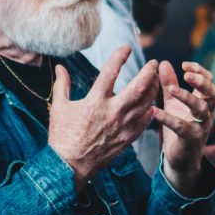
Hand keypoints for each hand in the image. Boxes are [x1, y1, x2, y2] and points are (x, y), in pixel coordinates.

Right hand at [48, 46, 158, 186]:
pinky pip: (145, 122)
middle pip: (138, 87)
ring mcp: (122, 126)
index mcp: (94, 101)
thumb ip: (62, 85)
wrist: (69, 166)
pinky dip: (150, 111)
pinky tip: (152, 105)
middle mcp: (112, 112)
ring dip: (153, 89)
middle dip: (149, 72)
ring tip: (156, 80)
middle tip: (154, 63)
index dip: (119, 57)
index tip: (126, 48)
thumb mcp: (58, 107)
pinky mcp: (127, 139)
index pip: (110, 72)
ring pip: (146, 104)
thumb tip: (59, 67)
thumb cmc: (62, 136)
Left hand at [154, 61, 214, 190]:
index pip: (210, 82)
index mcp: (204, 102)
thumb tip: (163, 63)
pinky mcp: (190, 140)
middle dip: (202, 82)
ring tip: (171, 89)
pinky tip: (154, 111)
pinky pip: (182, 127)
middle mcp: (206, 114)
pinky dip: (167, 118)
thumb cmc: (179, 128)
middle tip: (187, 75)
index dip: (200, 71)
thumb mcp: (173, 103)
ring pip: (202, 109)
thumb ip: (169, 83)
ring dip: (188, 97)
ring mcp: (201, 127)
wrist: (181, 160)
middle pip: (213, 94)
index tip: (184, 65)